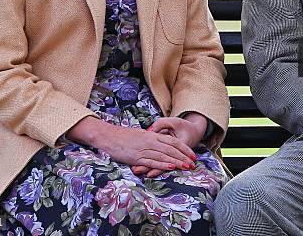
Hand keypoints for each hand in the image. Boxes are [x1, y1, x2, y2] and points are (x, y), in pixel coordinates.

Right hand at [67, 117, 196, 177]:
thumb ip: (151, 140)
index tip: (192, 155)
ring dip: (177, 161)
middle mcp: (150, 141)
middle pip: (171, 148)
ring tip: (187, 166)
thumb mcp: (140, 136)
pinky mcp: (136, 157)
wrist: (108, 136)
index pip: (173, 141)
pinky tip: (170, 166)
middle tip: (194, 163)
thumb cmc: (123, 137)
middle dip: (184, 156)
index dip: (184, 148)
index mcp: (152, 135)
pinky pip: (152, 161)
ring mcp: (144, 149)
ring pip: (164, 155)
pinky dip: (162, 164)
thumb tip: (159, 146)